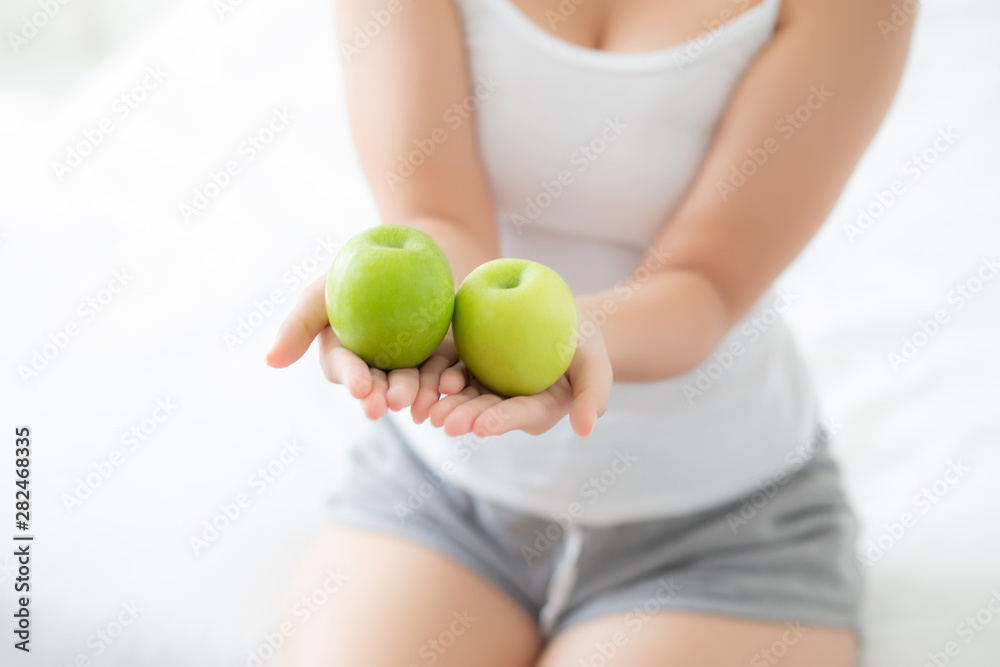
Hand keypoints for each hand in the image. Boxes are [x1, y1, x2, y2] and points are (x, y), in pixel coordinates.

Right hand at [266, 276, 462, 420]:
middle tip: (390, 403)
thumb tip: (270, 362)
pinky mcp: (440, 356)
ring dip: (416, 394)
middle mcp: (375, 367)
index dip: (353, 380)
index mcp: (344, 356)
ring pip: (413, 382)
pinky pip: (445, 370)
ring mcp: (408, 363)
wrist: (407, 252)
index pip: (346, 369)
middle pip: (379, 384)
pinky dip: (447, 381)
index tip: (360, 388)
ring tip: (422, 402)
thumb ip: (298, 323)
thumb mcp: (323, 288)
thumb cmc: (354, 270)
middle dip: (383, 395)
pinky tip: (452, 387)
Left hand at [428, 314, 612, 438]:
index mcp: (539, 408)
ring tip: (427, 409)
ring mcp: (488, 385)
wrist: (562, 317)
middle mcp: (509, 402)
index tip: (482, 426)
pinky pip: (452, 371)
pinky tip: (423, 380)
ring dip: (446, 402)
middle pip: (487, 409)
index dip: (501, 419)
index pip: (520, 414)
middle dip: (466, 416)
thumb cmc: (584, 341)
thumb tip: (586, 429)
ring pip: (464, 394)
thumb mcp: (596, 362)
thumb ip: (592, 394)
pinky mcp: (471, 365)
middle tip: (444, 422)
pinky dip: (437, 377)